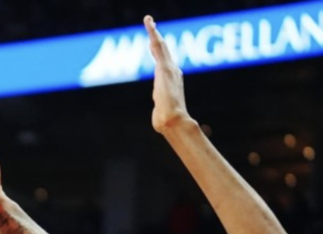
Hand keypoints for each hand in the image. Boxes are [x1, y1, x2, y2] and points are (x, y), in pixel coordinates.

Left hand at [144, 16, 191, 132]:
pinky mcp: (165, 67)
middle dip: (157, 38)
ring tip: (149, 21)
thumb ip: (160, 113)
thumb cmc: (168, 122)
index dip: (159, 52)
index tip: (153, 44)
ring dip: (154, 32)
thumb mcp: (161, 115)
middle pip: (163, 51)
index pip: (163, 62)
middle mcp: (172, 72)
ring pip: (160, 46)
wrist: (173, 120)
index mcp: (171, 81)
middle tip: (151, 25)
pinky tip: (150, 24)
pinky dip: (154, 33)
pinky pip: (158, 46)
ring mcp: (169, 68)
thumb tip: (159, 124)